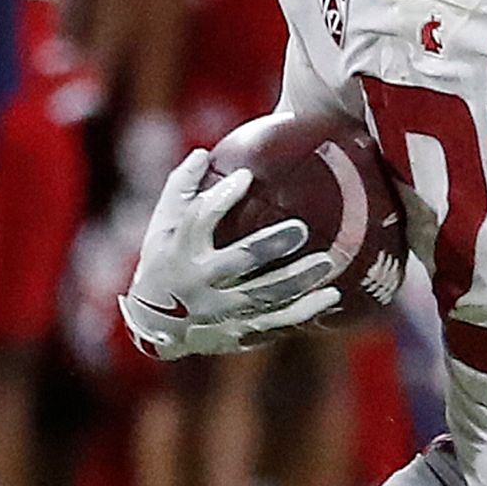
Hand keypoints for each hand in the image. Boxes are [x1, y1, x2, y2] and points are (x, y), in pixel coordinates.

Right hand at [119, 146, 339, 358]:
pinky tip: (332, 296)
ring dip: (297, 280)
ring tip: (326, 262)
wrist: (154, 326)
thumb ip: (181, 188)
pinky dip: (305, 311)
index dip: (222, 198)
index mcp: (180, 250)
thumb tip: (204, 153)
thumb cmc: (164, 260)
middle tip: (300, 229)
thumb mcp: (162, 225)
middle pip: (238, 262)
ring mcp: (220, 311)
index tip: (247, 176)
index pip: (200, 219)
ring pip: (263, 296)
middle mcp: (199, 283)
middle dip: (269, 246)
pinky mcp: (238, 332)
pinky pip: (276, 322)